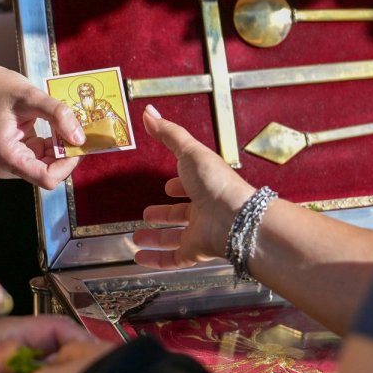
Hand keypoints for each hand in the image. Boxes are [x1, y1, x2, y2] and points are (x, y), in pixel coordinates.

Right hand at [0, 58, 84, 188]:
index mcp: (7, 157)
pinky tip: (54, 127)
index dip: (68, 163)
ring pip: (49, 166)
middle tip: (76, 129)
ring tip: (64, 124)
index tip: (78, 141)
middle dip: (66, 154)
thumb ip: (57, 115)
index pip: (47, 178)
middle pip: (49, 173)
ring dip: (61, 148)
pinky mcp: (18, 156)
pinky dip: (54, 144)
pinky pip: (43, 157)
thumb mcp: (31, 96)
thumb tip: (80, 138)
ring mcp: (12, 163)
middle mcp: (9, 166)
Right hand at [132, 105, 256, 269]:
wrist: (235, 217)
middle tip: (147, 214)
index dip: (179, 185)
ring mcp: (200, 232)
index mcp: (205, 185)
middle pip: (182, 214)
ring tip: (137, 238)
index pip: (190, 185)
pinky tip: (139, 259)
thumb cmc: (217, 182)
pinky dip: (156, 260)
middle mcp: (204, 209)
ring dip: (156, 238)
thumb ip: (168, 134)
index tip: (168, 186)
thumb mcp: (190, 151)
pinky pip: (173, 259)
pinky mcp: (195, 251)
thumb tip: (149, 112)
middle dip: (165, 214)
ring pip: (175, 237)